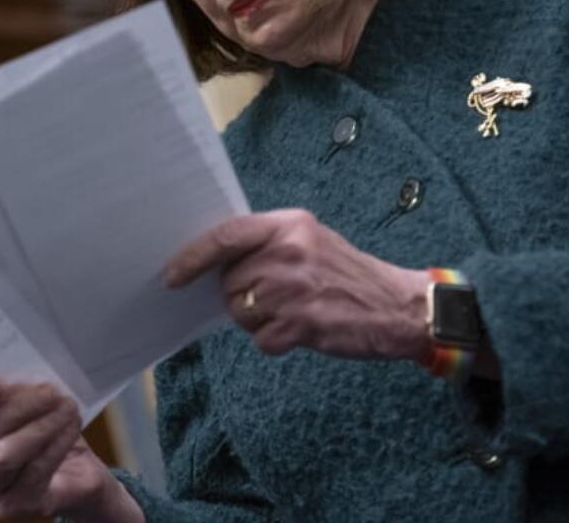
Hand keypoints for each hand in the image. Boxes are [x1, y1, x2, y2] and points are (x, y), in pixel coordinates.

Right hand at [0, 379, 143, 521]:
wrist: (73, 474)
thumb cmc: (42, 432)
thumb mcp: (24, 407)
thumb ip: (15, 391)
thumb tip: (24, 364)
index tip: (1, 381)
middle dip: (21, 406)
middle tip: (51, 390)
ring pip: (6, 454)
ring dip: (41, 425)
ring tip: (66, 406)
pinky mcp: (14, 507)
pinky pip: (34, 471)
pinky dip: (56, 444)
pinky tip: (71, 426)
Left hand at [165, 209, 431, 360]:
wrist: (398, 305)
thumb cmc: (347, 275)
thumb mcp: (311, 241)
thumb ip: (268, 245)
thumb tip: (215, 265)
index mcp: (290, 225)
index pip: (226, 236)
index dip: (193, 257)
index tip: (171, 275)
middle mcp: (291, 252)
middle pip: (231, 283)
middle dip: (244, 297)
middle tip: (278, 299)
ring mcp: (296, 288)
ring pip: (242, 313)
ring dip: (261, 322)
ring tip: (295, 313)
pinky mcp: (304, 323)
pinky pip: (263, 340)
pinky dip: (277, 342)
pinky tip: (304, 331)